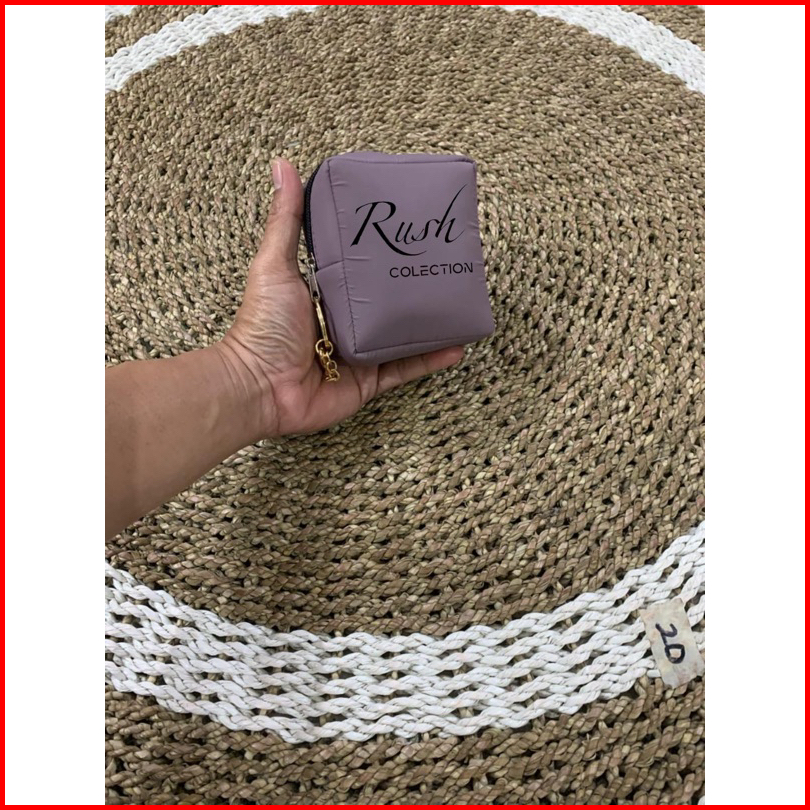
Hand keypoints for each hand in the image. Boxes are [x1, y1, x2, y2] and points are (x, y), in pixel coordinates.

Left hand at [218, 159, 463, 436]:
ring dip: (430, 323)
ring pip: (403, 336)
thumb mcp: (275, 265)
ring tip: (459, 303)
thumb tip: (282, 164)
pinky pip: (405, 369)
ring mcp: (358, 353)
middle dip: (414, 287)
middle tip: (445, 265)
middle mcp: (344, 322)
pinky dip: (430, 359)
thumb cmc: (262, 325)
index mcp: (325, 293)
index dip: (384, 253)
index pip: (361, 269)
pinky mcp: (368, 381)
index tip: (411, 232)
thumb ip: (286, 220)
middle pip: (387, 302)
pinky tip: (456, 346)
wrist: (259, 387)